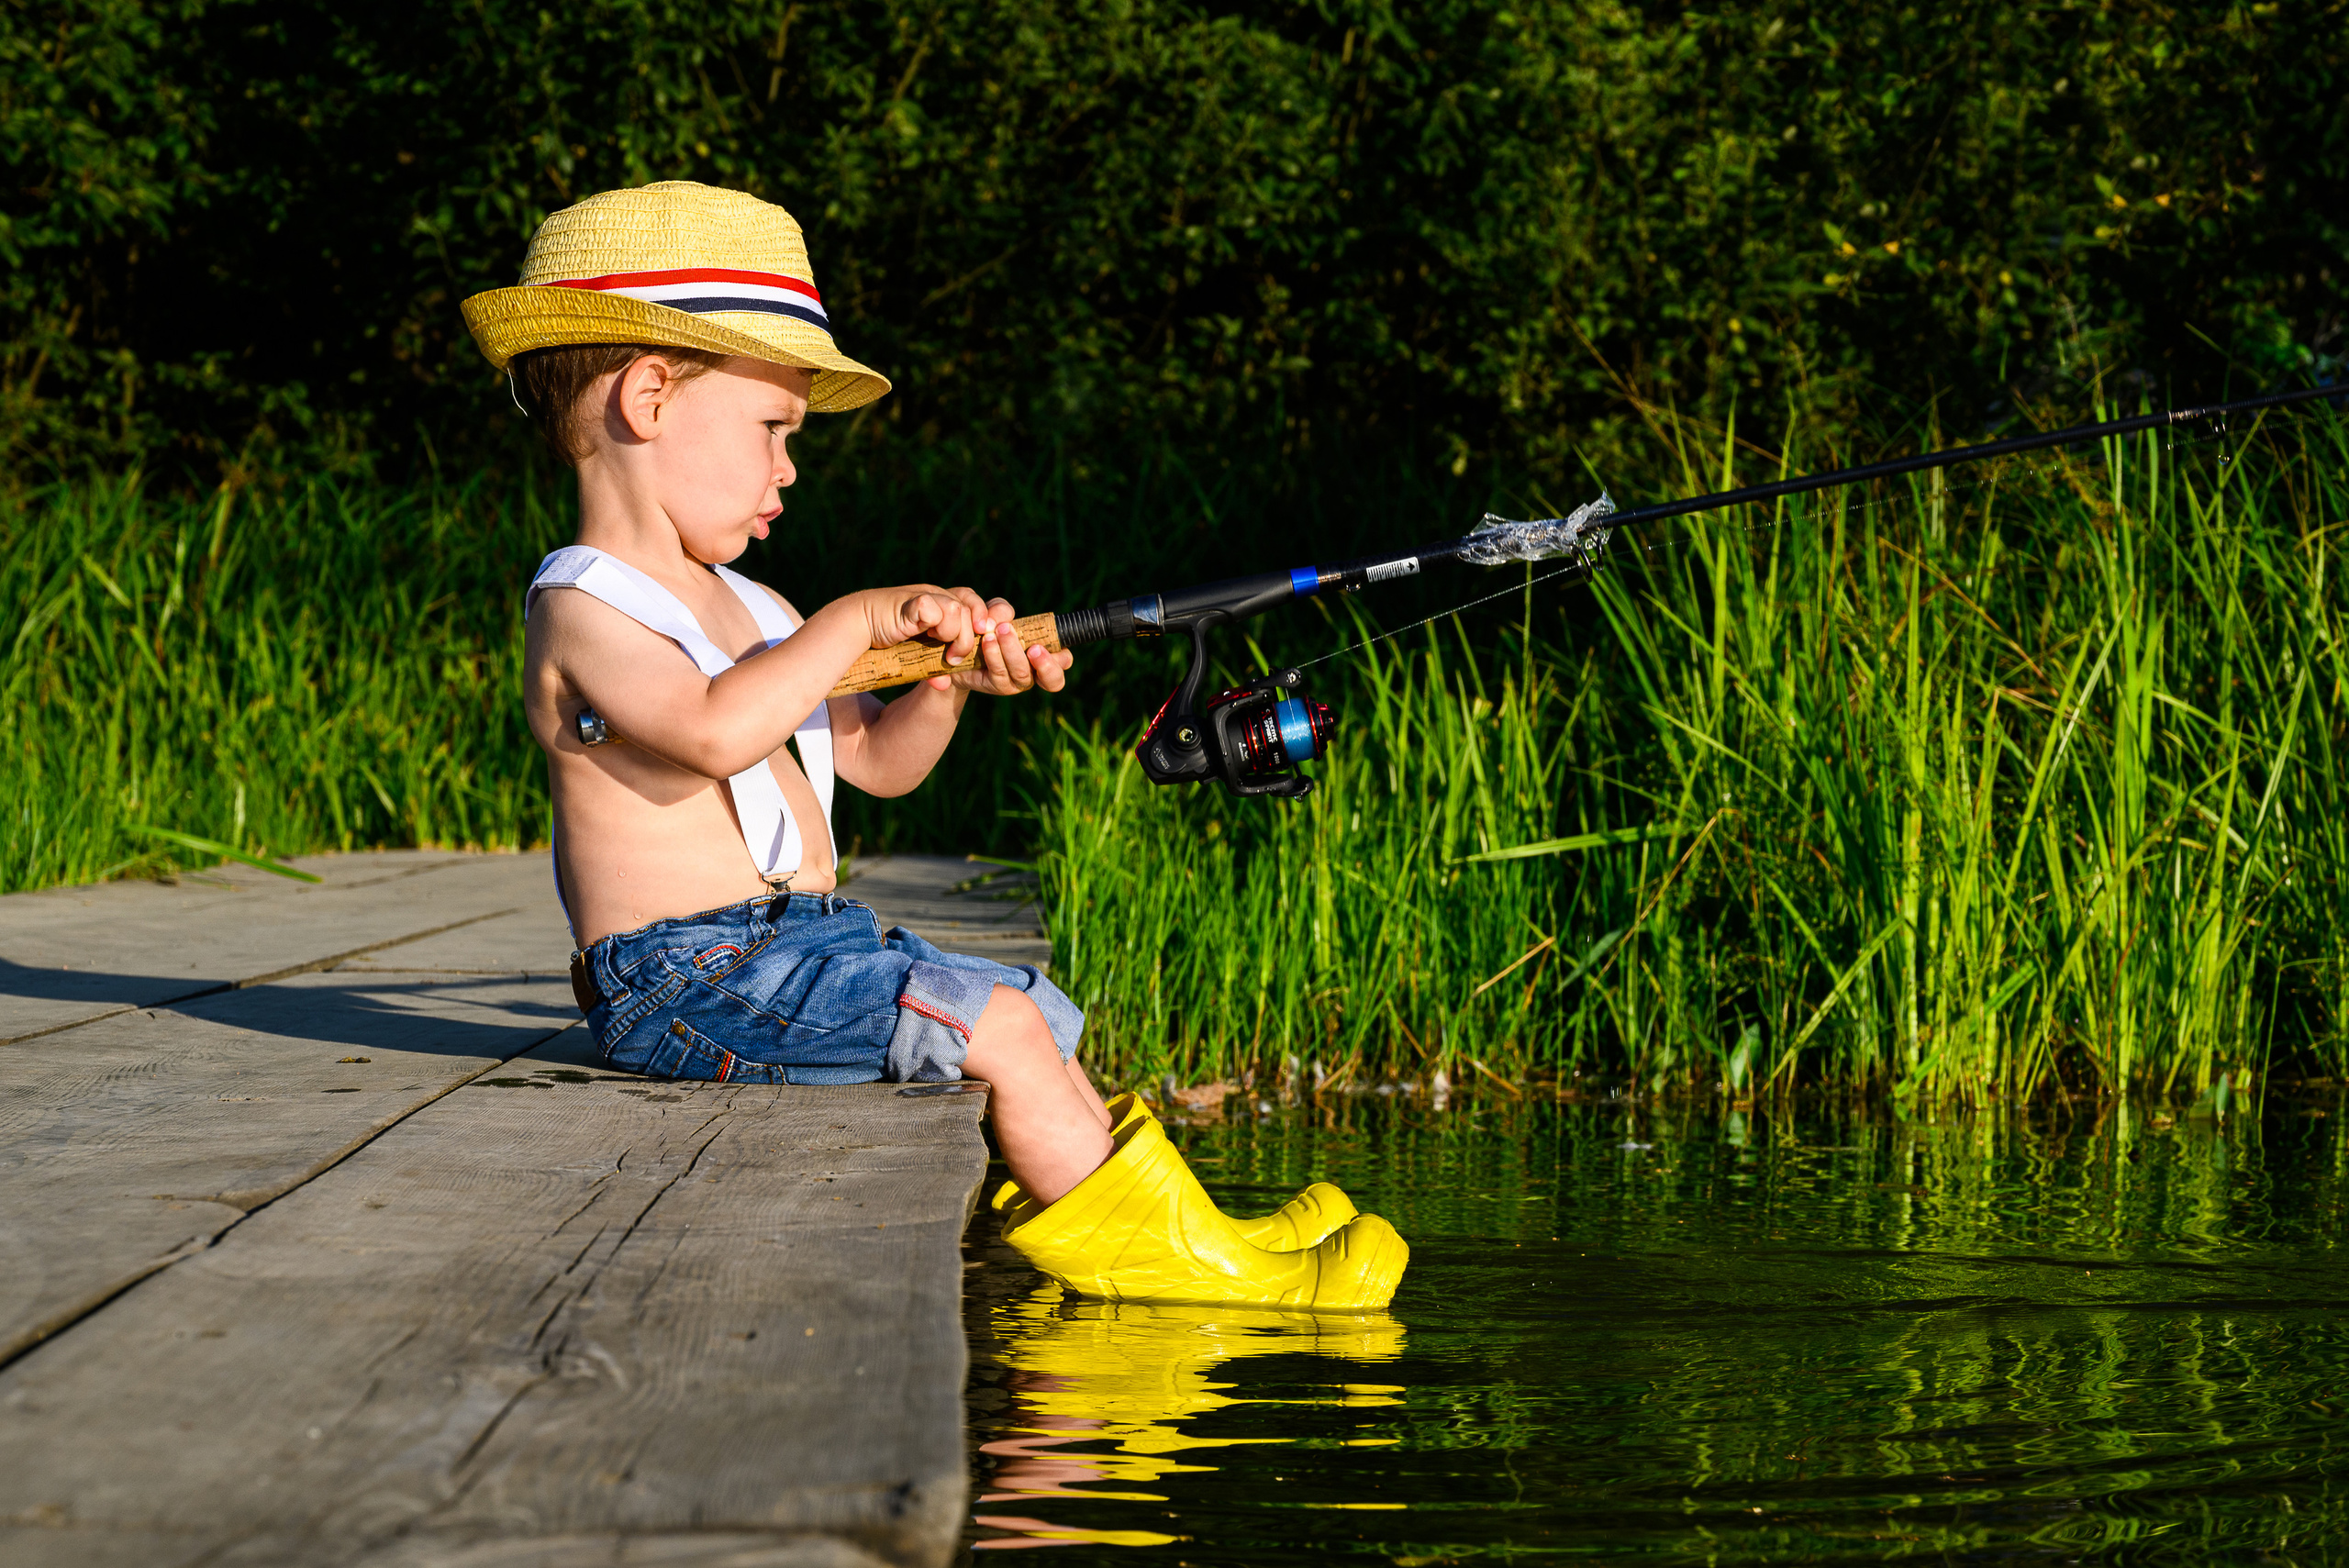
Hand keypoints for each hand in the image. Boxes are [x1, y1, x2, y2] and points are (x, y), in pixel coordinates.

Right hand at [865, 585, 978, 669]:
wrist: (860, 626)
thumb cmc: (887, 639)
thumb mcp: (918, 652)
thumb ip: (933, 665)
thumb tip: (943, 684)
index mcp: (941, 602)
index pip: (971, 600)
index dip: (981, 617)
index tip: (980, 638)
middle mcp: (936, 596)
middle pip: (970, 609)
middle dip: (968, 637)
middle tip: (954, 657)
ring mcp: (926, 596)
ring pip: (957, 610)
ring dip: (954, 634)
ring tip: (940, 646)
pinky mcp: (914, 602)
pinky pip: (938, 610)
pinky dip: (939, 626)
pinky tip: (928, 635)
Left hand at [928, 596, 1074, 696]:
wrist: (955, 647)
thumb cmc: (984, 628)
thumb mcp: (994, 614)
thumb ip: (1002, 610)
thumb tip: (1003, 619)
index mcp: (1045, 654)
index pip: (1064, 661)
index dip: (1060, 658)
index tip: (1043, 645)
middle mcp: (1035, 672)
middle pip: (1053, 680)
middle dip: (1045, 664)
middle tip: (1033, 648)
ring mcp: (1016, 683)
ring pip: (1022, 674)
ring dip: (1013, 651)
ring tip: (999, 632)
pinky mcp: (997, 686)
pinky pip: (999, 674)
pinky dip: (994, 655)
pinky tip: (987, 640)